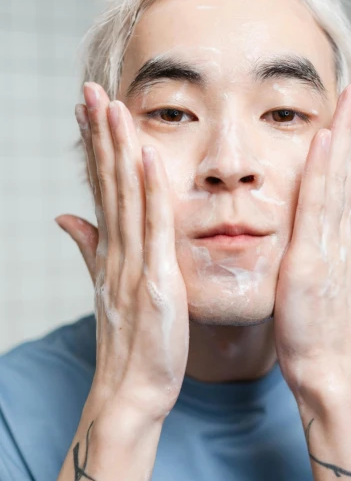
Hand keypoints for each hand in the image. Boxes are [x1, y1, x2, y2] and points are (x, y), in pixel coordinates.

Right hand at [55, 83, 188, 421]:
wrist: (131, 392)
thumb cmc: (131, 344)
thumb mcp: (110, 290)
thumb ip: (90, 250)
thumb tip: (67, 217)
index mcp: (110, 252)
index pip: (101, 189)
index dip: (94, 148)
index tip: (88, 110)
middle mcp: (116, 252)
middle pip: (107, 183)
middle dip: (99, 134)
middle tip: (91, 88)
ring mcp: (131, 265)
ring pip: (125, 196)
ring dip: (117, 149)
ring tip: (110, 105)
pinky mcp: (153, 282)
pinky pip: (153, 228)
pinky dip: (150, 191)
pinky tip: (147, 156)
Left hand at [273, 62, 350, 399]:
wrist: (324, 361)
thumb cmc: (325, 315)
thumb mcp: (346, 259)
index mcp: (344, 225)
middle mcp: (342, 226)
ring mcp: (330, 240)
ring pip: (342, 173)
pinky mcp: (312, 258)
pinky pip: (317, 206)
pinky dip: (323, 170)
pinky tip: (326, 134)